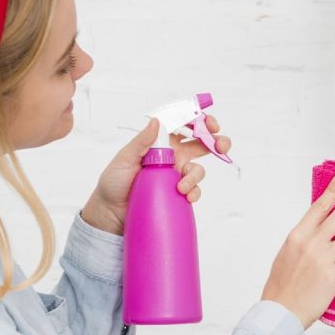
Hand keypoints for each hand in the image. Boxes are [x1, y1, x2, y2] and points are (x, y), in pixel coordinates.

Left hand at [82, 115, 231, 234]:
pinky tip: (186, 196)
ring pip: (199, 169)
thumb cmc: (114, 182)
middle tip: (222, 145)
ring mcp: (177, 174)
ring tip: (183, 187)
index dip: (199, 121)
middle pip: (201, 143)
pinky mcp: (178, 192)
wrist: (112, 213)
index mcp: (160, 142)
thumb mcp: (125, 158)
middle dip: (216, 141)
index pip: (184, 125)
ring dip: (197, 175)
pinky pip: (194, 189)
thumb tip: (156, 121)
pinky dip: (194, 191)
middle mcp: (172, 155)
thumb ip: (141, 141)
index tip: (210, 124)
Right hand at [261, 174, 334, 329]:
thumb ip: (304, 241)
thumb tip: (322, 233)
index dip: (333, 191)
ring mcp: (323, 258)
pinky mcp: (334, 275)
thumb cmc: (281, 288)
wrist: (280, 312)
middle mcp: (311, 243)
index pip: (319, 206)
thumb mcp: (286, 255)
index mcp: (297, 236)